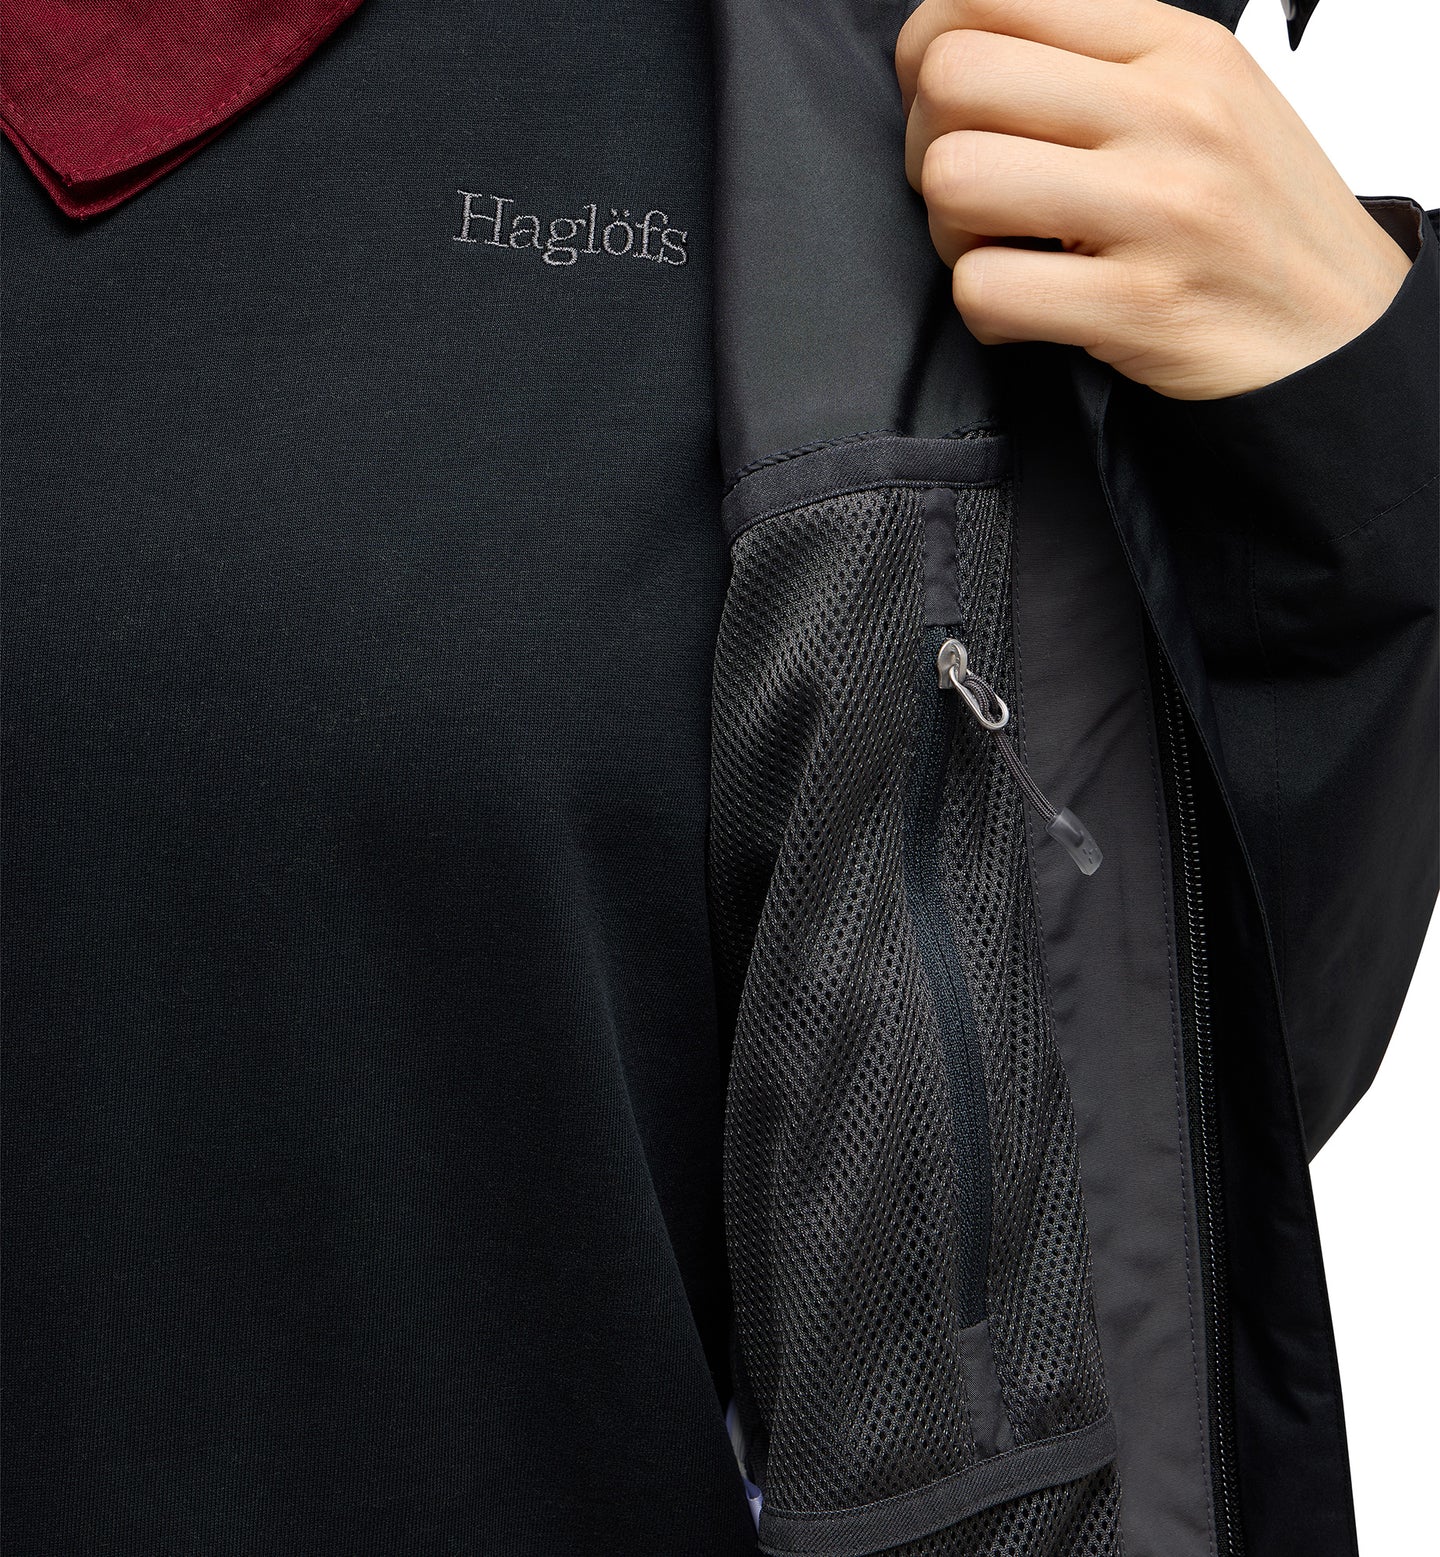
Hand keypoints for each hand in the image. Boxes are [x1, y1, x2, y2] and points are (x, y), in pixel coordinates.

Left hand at [895, 0, 1415, 399]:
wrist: (1336, 332)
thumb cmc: (1248, 218)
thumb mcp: (1199, 98)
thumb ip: (1092, 66)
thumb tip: (963, 56)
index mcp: (1169, 44)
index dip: (930, 56)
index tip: (946, 111)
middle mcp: (1167, 108)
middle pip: (952, 79)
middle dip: (926, 147)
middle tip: (970, 196)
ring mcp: (1157, 205)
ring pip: (956, 179)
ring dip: (949, 235)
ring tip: (1002, 255)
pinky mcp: (1139, 303)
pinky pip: (984, 290)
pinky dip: (984, 315)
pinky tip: (1026, 316)